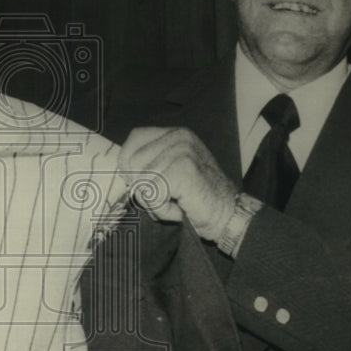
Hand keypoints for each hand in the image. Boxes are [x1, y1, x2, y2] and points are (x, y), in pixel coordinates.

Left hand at [119, 126, 237, 239]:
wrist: (229, 216)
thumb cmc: (198, 198)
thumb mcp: (172, 170)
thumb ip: (149, 162)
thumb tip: (121, 168)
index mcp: (176, 134)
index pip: (134, 138)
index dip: (128, 162)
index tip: (140, 181)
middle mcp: (179, 137)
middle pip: (132, 161)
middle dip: (143, 188)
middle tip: (167, 197)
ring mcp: (182, 151)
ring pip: (141, 181)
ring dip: (154, 201)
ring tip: (176, 202)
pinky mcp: (183, 169)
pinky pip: (152, 194)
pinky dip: (161, 209)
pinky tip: (180, 208)